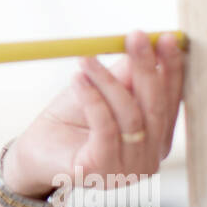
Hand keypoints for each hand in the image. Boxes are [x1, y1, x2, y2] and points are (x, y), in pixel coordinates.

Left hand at [2, 29, 184, 198]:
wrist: (35, 153)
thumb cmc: (70, 122)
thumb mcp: (101, 92)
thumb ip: (126, 76)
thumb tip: (148, 46)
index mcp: (156, 140)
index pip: (170, 101)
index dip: (171, 69)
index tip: (166, 38)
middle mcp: (149, 159)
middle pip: (155, 107)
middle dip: (147, 68)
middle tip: (136, 36)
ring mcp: (127, 170)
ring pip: (129, 115)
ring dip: (108, 81)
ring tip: (86, 59)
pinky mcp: (101, 170)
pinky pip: (106, 127)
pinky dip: (93, 99)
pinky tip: (78, 79)